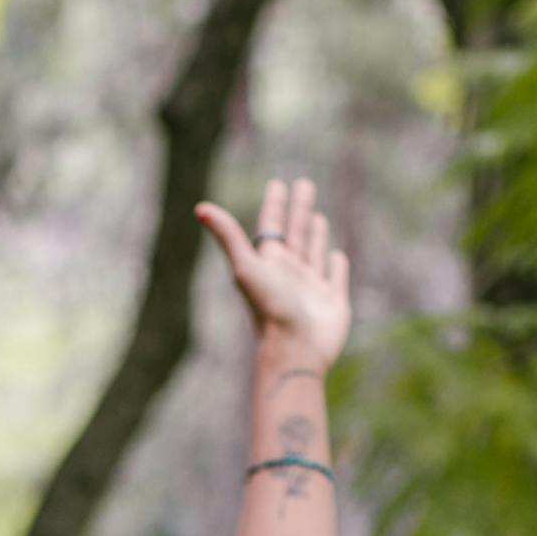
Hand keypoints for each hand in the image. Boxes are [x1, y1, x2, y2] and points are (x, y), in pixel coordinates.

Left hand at [196, 173, 352, 375]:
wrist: (295, 352)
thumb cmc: (269, 310)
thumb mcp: (246, 268)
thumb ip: (227, 236)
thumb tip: (199, 207)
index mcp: (270, 262)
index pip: (272, 225)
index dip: (275, 203)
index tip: (278, 183)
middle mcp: (290, 272)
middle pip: (295, 232)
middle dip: (300, 208)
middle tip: (305, 183)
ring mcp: (312, 286)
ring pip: (314, 252)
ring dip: (316, 234)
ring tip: (319, 217)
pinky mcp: (333, 301)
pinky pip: (335, 276)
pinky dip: (336, 265)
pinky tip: (336, 255)